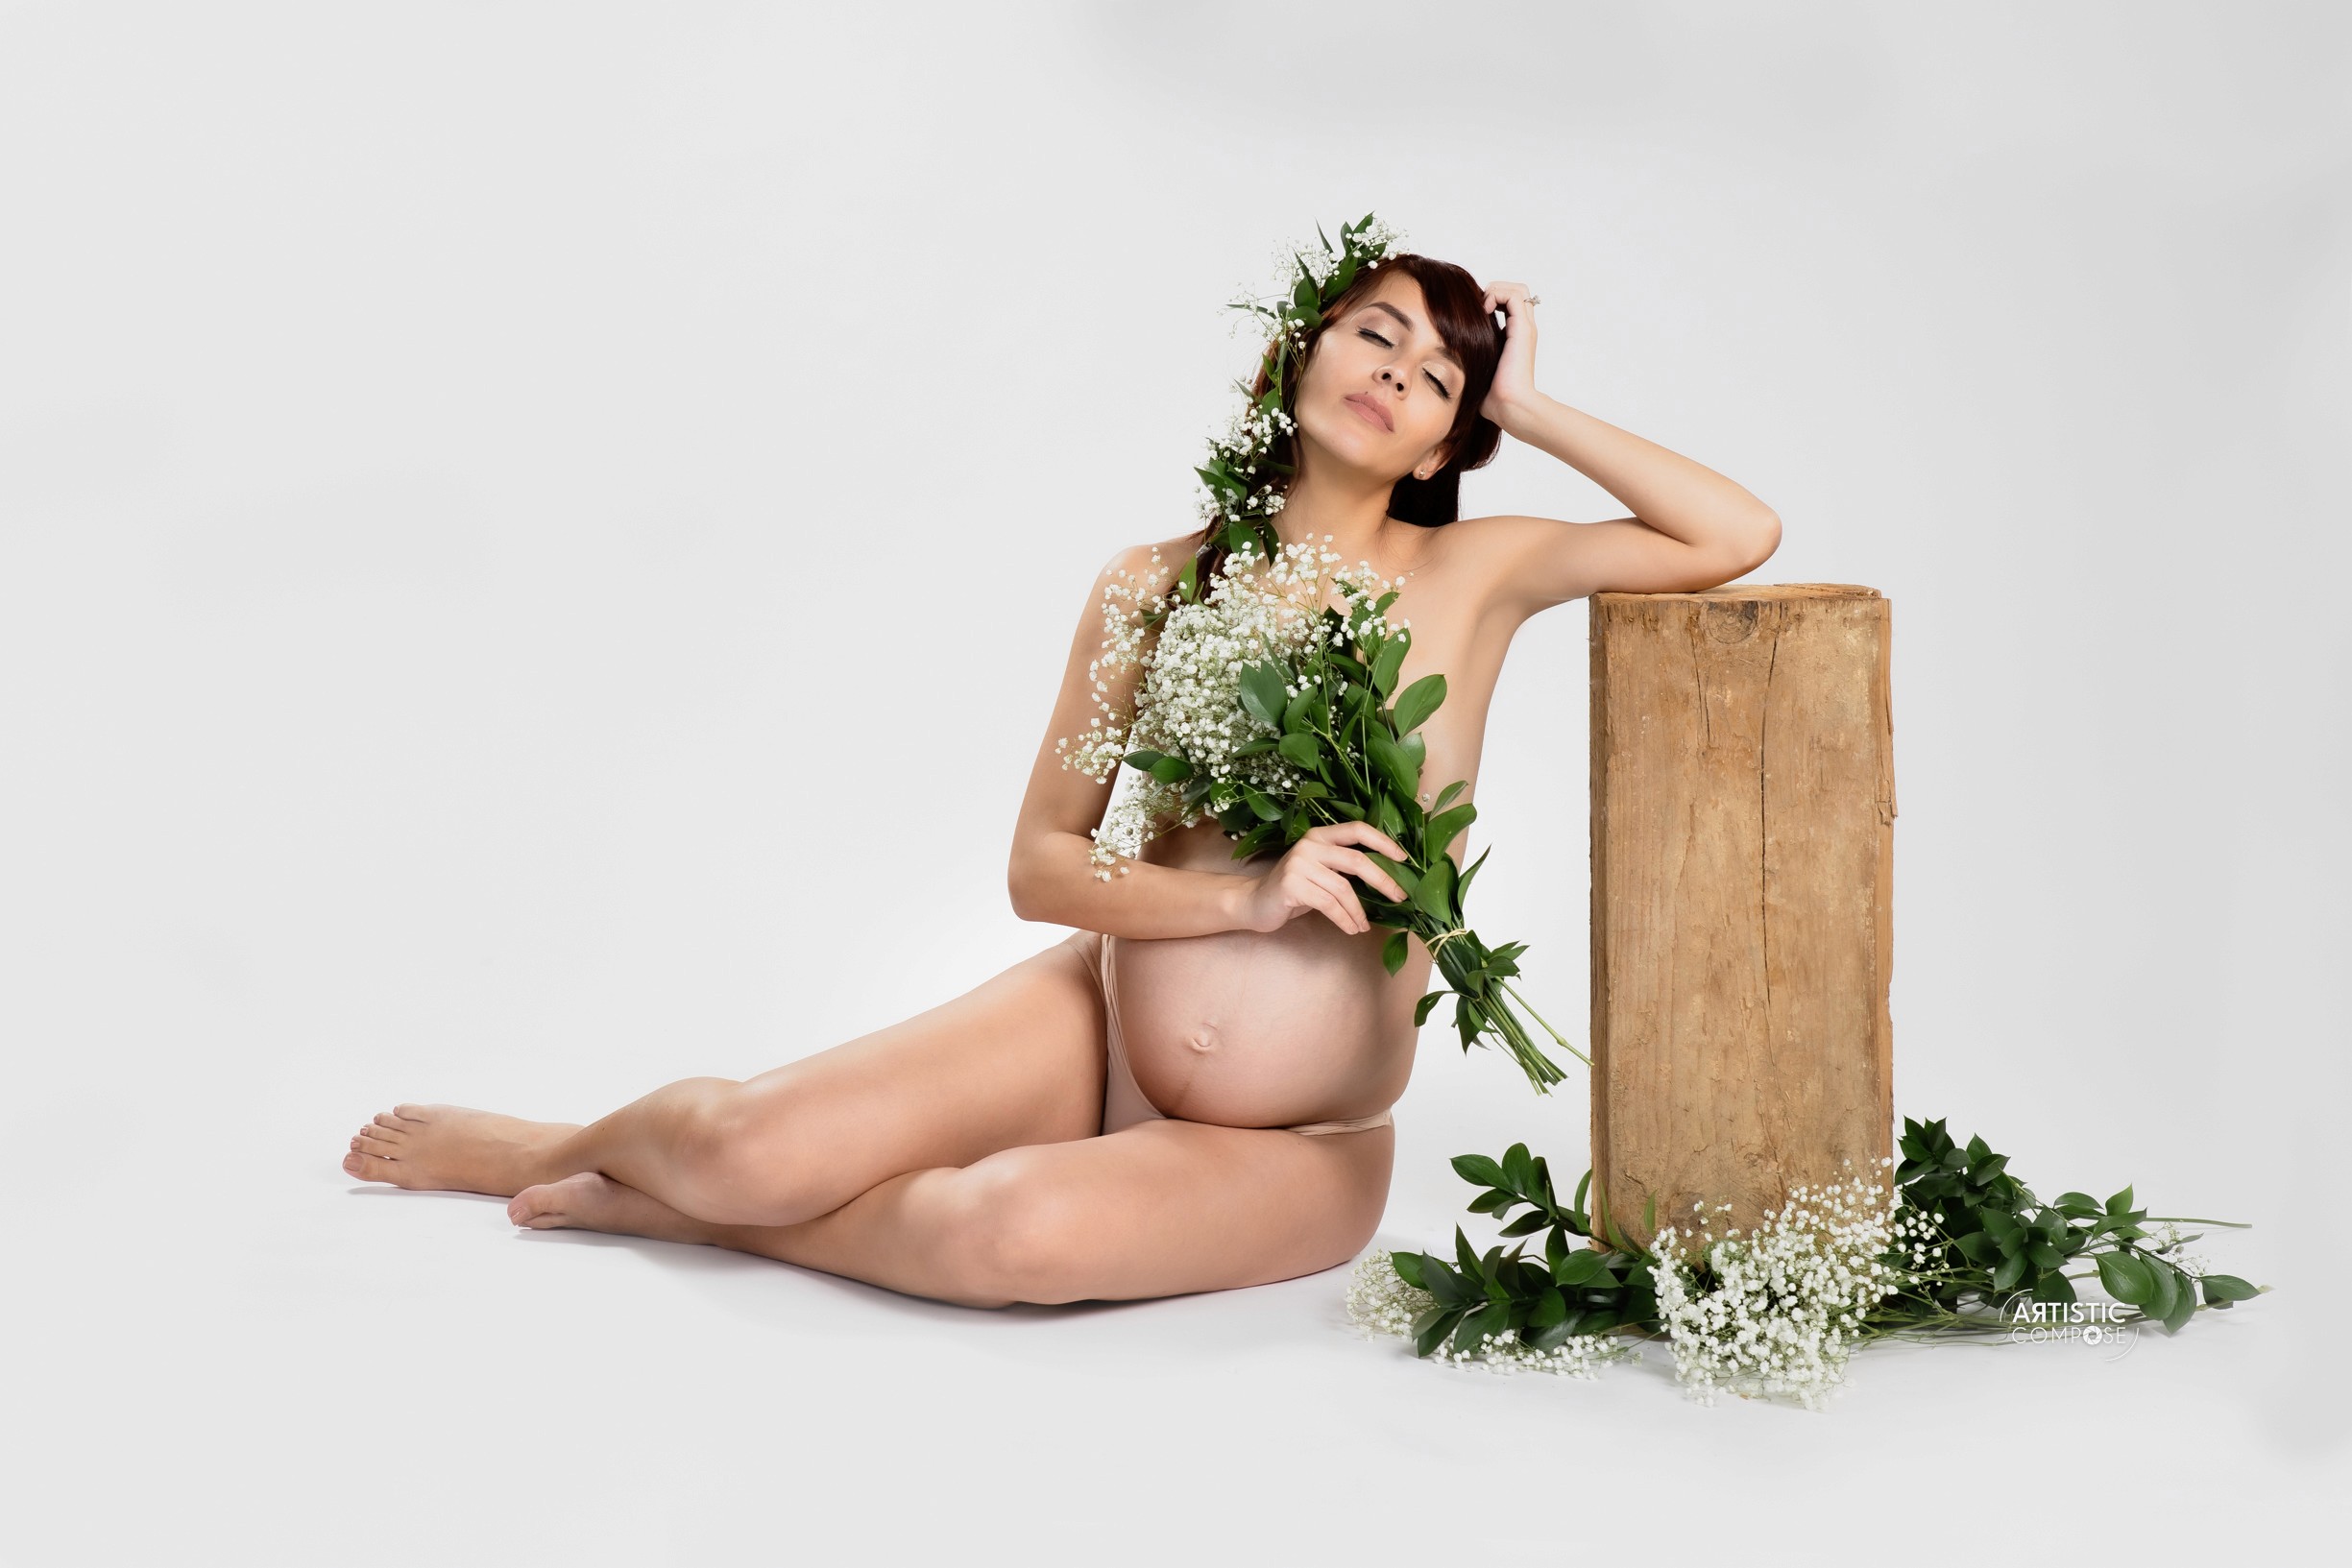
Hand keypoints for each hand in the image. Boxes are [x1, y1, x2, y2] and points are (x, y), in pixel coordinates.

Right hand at [1235, 821, 1411, 935]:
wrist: (1254, 902)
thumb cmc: (1294, 889)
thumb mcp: (1320, 871)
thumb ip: (1344, 867)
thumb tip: (1386, 877)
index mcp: (1320, 835)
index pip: (1357, 829)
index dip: (1383, 842)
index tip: (1403, 859)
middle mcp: (1310, 845)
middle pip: (1356, 860)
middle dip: (1382, 880)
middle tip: (1399, 897)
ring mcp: (1299, 863)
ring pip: (1343, 888)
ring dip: (1359, 911)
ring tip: (1364, 925)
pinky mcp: (1292, 885)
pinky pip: (1328, 904)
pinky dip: (1344, 919)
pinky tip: (1351, 928)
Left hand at [1479, 279, 1539, 426]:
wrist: (1509, 405)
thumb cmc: (1490, 394)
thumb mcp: (1477, 366)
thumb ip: (1470, 354)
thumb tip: (1444, 353)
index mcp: (1514, 336)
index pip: (1509, 303)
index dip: (1491, 299)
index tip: (1473, 314)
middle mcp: (1522, 329)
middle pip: (1517, 291)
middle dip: (1495, 290)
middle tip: (1478, 307)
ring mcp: (1524, 328)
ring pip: (1518, 289)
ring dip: (1496, 290)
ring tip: (1482, 308)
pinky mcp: (1522, 329)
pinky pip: (1514, 295)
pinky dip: (1497, 295)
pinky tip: (1484, 311)